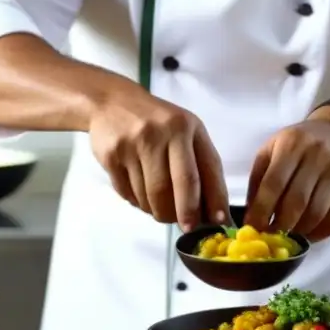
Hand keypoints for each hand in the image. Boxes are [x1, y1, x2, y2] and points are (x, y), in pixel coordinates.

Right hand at [88, 87, 228, 230]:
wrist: (111, 102)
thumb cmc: (159, 123)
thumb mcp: (186, 133)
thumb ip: (202, 167)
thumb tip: (215, 213)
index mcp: (186, 127)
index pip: (203, 172)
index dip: (212, 201)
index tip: (218, 222)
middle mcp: (161, 133)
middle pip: (174, 188)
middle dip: (183, 215)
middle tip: (186, 226)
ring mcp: (134, 144)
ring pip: (150, 196)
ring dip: (158, 211)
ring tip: (162, 208)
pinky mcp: (111, 156)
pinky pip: (128, 193)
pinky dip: (138, 203)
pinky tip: (142, 195)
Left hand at [244, 115, 329, 240]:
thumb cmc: (298, 144)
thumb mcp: (272, 149)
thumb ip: (259, 179)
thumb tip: (252, 215)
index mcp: (292, 144)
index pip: (274, 183)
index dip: (261, 210)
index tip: (253, 227)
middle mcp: (318, 156)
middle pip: (296, 201)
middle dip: (280, 225)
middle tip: (270, 236)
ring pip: (316, 214)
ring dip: (299, 231)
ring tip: (288, 235)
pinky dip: (319, 233)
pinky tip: (308, 234)